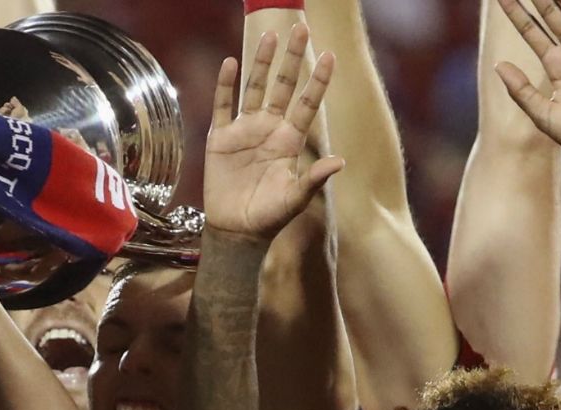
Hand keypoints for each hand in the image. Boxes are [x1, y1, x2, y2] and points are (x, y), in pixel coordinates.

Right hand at [200, 27, 343, 244]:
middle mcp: (270, 128)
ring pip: (254, 88)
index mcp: (290, 140)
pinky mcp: (221, 138)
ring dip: (262, 63)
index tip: (329, 55)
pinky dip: (225, 85)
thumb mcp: (295, 199)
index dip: (318, 80)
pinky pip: (223, 106)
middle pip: (283, 86)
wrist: (236, 230)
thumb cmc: (269, 217)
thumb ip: (314, 179)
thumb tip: (339, 162)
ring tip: (270, 36)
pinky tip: (230, 64)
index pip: (308, 103)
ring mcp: (245, 130)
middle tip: (301, 29)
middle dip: (293, 58)